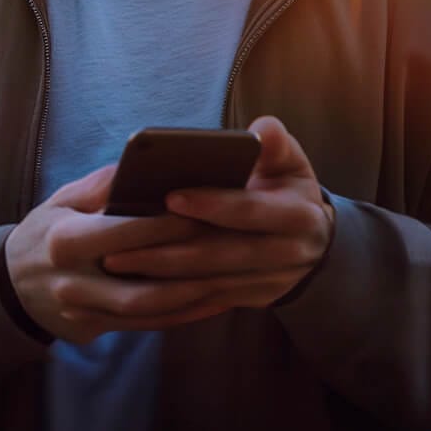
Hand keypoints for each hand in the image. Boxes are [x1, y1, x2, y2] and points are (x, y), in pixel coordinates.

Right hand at [3, 163, 238, 344]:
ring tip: (233, 275)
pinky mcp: (95, 331)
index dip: (170, 222)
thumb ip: (104, 183)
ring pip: (150, 309)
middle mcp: (74, 282)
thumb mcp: (64, 198)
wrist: (10, 287)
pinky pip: (147, 325)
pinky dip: (183, 314)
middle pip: (144, 278)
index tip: (209, 208)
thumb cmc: (47, 229)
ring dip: (194, 295)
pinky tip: (213, 298)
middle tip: (234, 244)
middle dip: (192, 263)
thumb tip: (148, 163)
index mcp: (66, 240)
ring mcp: (85, 313)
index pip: (127, 232)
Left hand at [98, 116, 334, 307]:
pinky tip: (138, 284)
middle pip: (220, 254)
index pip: (249, 211)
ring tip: (116, 263)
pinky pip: (208, 300)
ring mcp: (269, 283)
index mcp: (297, 215)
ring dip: (161, 276)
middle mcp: (286, 254)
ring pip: (209, 282)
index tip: (169, 196)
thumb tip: (260, 130)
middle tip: (118, 245)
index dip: (212, 204)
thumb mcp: (291, 161)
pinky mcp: (252, 299)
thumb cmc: (288, 187)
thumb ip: (276, 143)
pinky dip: (172, 294)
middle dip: (168, 251)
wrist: (314, 241)